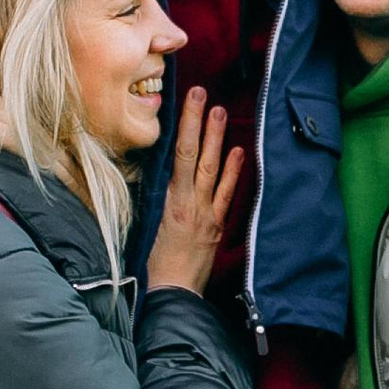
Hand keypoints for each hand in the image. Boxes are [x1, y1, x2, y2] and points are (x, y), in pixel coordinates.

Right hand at [145, 87, 242, 298]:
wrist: (175, 294)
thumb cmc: (155, 263)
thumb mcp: (148, 226)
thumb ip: (155, 198)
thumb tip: (155, 172)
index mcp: (171, 202)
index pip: (178, 154)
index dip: (186, 125)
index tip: (189, 99)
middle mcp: (191, 203)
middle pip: (196, 155)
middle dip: (200, 123)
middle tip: (203, 94)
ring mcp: (208, 213)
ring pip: (213, 170)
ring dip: (218, 140)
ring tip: (221, 112)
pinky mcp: (217, 226)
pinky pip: (227, 194)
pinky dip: (234, 173)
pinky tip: (239, 153)